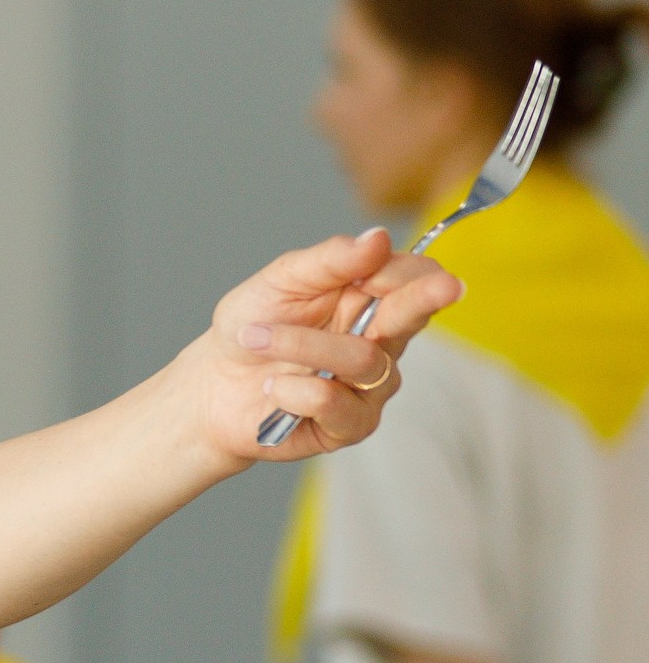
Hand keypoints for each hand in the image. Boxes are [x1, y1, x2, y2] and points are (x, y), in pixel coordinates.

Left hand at [187, 231, 463, 468]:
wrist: (215, 382)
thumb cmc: (252, 324)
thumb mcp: (282, 281)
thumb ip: (329, 260)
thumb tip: (378, 238)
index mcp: (370, 295)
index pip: (415, 277)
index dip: (409, 271)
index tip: (379, 263)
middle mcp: (382, 339)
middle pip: (415, 317)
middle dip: (426, 298)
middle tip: (447, 286)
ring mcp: (370, 385)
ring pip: (364, 361)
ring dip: (305, 347)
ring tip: (260, 339)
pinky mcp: (351, 425)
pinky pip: (336, 404)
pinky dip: (295, 391)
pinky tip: (273, 386)